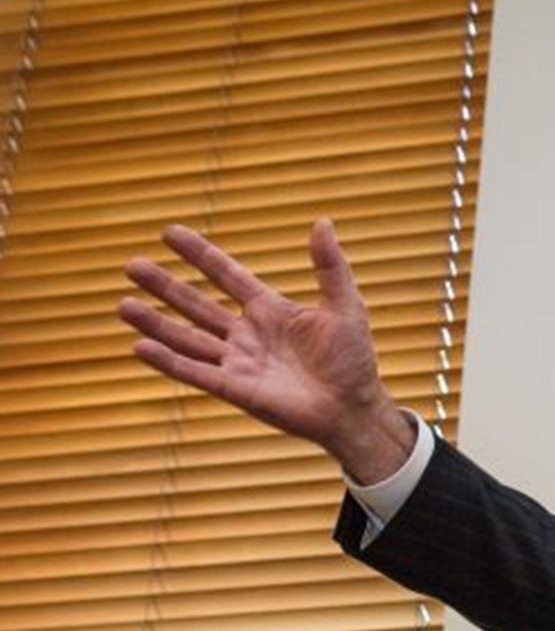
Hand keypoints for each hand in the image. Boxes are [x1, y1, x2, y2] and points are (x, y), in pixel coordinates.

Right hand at [119, 219, 415, 482]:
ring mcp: (239, 363)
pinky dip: (168, 361)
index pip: (226, 276)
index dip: (200, 255)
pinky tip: (139, 346)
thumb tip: (321, 222)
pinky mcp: (236, 390)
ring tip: (122, 303)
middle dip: (165, 286)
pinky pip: (196, 373)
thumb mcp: (345, 306)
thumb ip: (329, 267)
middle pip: (197, 304)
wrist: (355, 408)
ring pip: (188, 338)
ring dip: (156, 322)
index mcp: (270, 311)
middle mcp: (247, 334)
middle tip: (132, 264)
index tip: (169, 232)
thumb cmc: (353, 360)